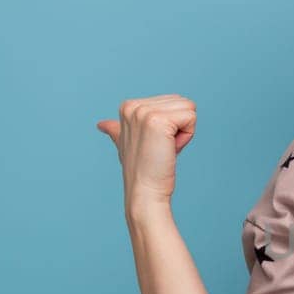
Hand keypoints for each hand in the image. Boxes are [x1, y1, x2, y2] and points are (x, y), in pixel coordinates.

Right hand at [96, 94, 196, 214]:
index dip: (172, 125)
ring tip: (163, 148)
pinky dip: (187, 137)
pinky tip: (170, 149)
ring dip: (183, 132)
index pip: (172, 101)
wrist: (144, 191)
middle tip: (161, 148)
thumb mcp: (126, 144)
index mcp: (127, 106)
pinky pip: (191, 118)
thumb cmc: (141, 170)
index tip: (155, 144)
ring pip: (189, 108)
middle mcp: (134, 106)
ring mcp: (144, 112)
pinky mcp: (158, 121)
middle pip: (182, 102)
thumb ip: (117, 130)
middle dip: (179, 126)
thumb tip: (102, 124)